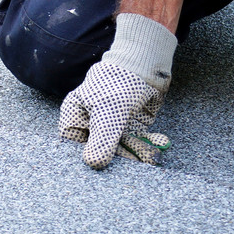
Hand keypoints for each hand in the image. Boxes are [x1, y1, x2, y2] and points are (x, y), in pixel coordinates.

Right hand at [58, 13, 176, 168]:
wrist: (146, 65)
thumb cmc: (118, 82)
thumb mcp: (108, 111)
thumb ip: (102, 138)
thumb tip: (93, 164)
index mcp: (75, 116)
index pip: (74, 146)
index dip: (86, 158)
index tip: (101, 169)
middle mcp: (91, 124)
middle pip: (99, 150)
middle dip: (119, 159)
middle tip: (134, 166)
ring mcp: (110, 126)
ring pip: (120, 149)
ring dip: (137, 153)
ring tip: (152, 156)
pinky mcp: (128, 127)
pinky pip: (135, 142)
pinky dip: (146, 145)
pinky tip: (159, 143)